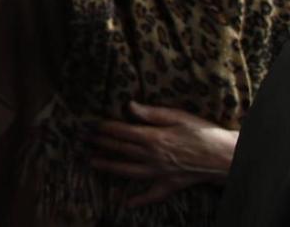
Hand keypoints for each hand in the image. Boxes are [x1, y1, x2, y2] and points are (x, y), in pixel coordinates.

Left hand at [88, 103, 238, 206]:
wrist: (226, 156)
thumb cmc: (203, 132)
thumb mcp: (178, 116)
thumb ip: (151, 113)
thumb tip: (129, 105)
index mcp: (153, 137)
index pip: (121, 131)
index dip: (103, 127)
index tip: (89, 124)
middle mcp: (152, 156)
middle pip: (120, 149)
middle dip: (99, 144)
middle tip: (81, 140)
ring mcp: (160, 173)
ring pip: (128, 170)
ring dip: (108, 167)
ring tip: (91, 163)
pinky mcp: (170, 185)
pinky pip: (152, 195)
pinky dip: (138, 200)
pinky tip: (125, 203)